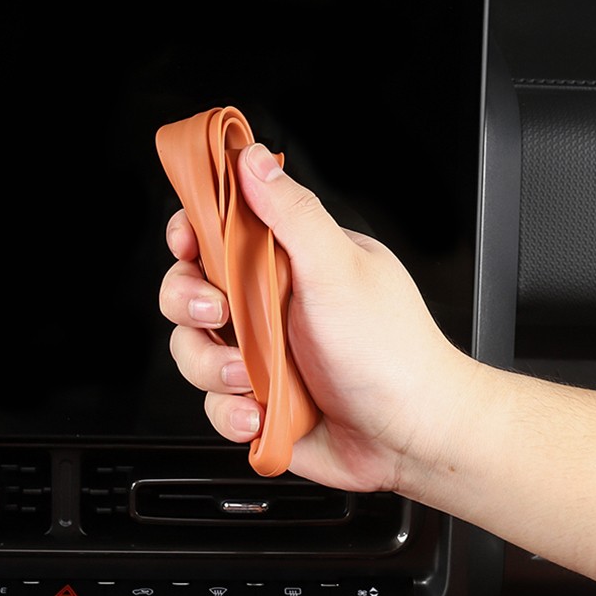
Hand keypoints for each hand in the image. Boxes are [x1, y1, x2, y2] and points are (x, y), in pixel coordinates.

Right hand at [159, 143, 479, 494]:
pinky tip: (261, 413)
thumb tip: (254, 159)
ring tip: (252, 379)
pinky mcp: (257, 400)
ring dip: (212, 367)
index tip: (186, 242)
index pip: (223, 230)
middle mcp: (270, 305)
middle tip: (218, 312)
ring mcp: (261, 354)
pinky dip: (230, 412)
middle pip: (190, 288)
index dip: (192, 232)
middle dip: (189, 302)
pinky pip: (213, 402)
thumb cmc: (391, 350)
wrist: (409, 436)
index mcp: (289, 262)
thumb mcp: (338, 269)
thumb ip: (292, 213)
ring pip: (192, 349)